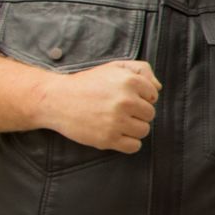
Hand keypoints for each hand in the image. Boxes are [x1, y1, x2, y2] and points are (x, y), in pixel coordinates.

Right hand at [44, 59, 158, 153]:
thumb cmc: (88, 84)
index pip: (153, 95)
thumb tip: (158, 88)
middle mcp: (125, 100)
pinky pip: (134, 146)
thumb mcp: (114, 67)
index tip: (126, 97)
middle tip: (119, 110)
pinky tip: (116, 134)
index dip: (141, 97)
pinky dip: (128, 143)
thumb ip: (141, 70)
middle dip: (137, 113)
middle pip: (150, 114)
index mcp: (129, 81)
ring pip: (144, 130)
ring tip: (116, 121)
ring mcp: (117, 121)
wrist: (56, 100)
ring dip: (133, 128)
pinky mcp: (108, 138)